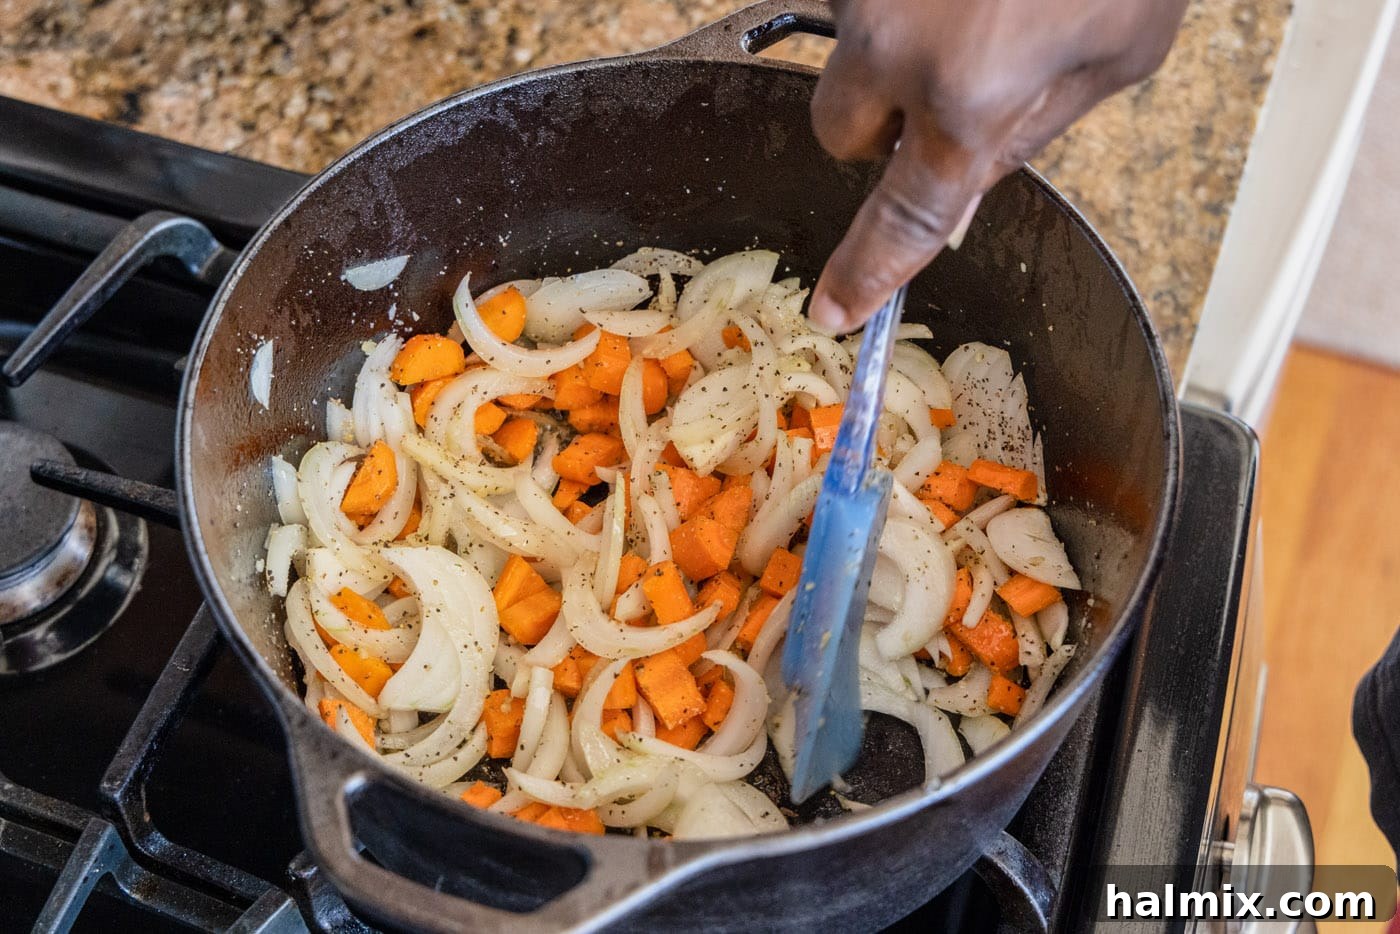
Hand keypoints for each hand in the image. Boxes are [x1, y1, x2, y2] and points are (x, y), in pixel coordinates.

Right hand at [807, 0, 1187, 330]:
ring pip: (848, 53)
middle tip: (944, 98)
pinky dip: (905, 1)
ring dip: (898, 49)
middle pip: (839, 131)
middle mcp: (898, 41)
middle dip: (882, 127)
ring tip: (982, 5)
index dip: (865, 270)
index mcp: (971, 97)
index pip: (900, 217)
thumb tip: (953, 201)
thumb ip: (1022, 138)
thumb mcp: (1114, 61)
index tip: (836, 307)